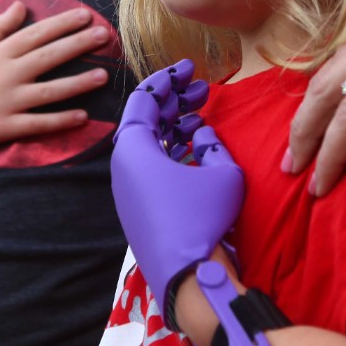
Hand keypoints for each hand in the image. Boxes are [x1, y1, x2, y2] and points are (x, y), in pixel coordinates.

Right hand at [0, 1, 112, 156]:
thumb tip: (20, 6)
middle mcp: (5, 75)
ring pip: (49, 92)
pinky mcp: (4, 127)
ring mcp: (6, 102)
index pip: (36, 34)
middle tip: (106, 36)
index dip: (62, 24)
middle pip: (48, 57)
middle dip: (78, 45)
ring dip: (78, 84)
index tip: (86, 16)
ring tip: (103, 76)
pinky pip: (37, 124)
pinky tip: (83, 117)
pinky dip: (60, 121)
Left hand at [111, 60, 242, 326]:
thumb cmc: (203, 219)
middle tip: (200, 87)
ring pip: (148, 144)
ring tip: (201, 114)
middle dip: (172, 100)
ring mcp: (129, 189)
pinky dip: (171, 151)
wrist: (189, 279)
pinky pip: (151, 166)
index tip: (189, 66)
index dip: (167, 78)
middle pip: (144, 120)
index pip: (143, 99)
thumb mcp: (221, 171)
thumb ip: (212, 144)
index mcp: (133, 150)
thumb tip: (200, 134)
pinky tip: (196, 147)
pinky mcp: (139, 208)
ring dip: (173, 126)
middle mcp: (124, 167)